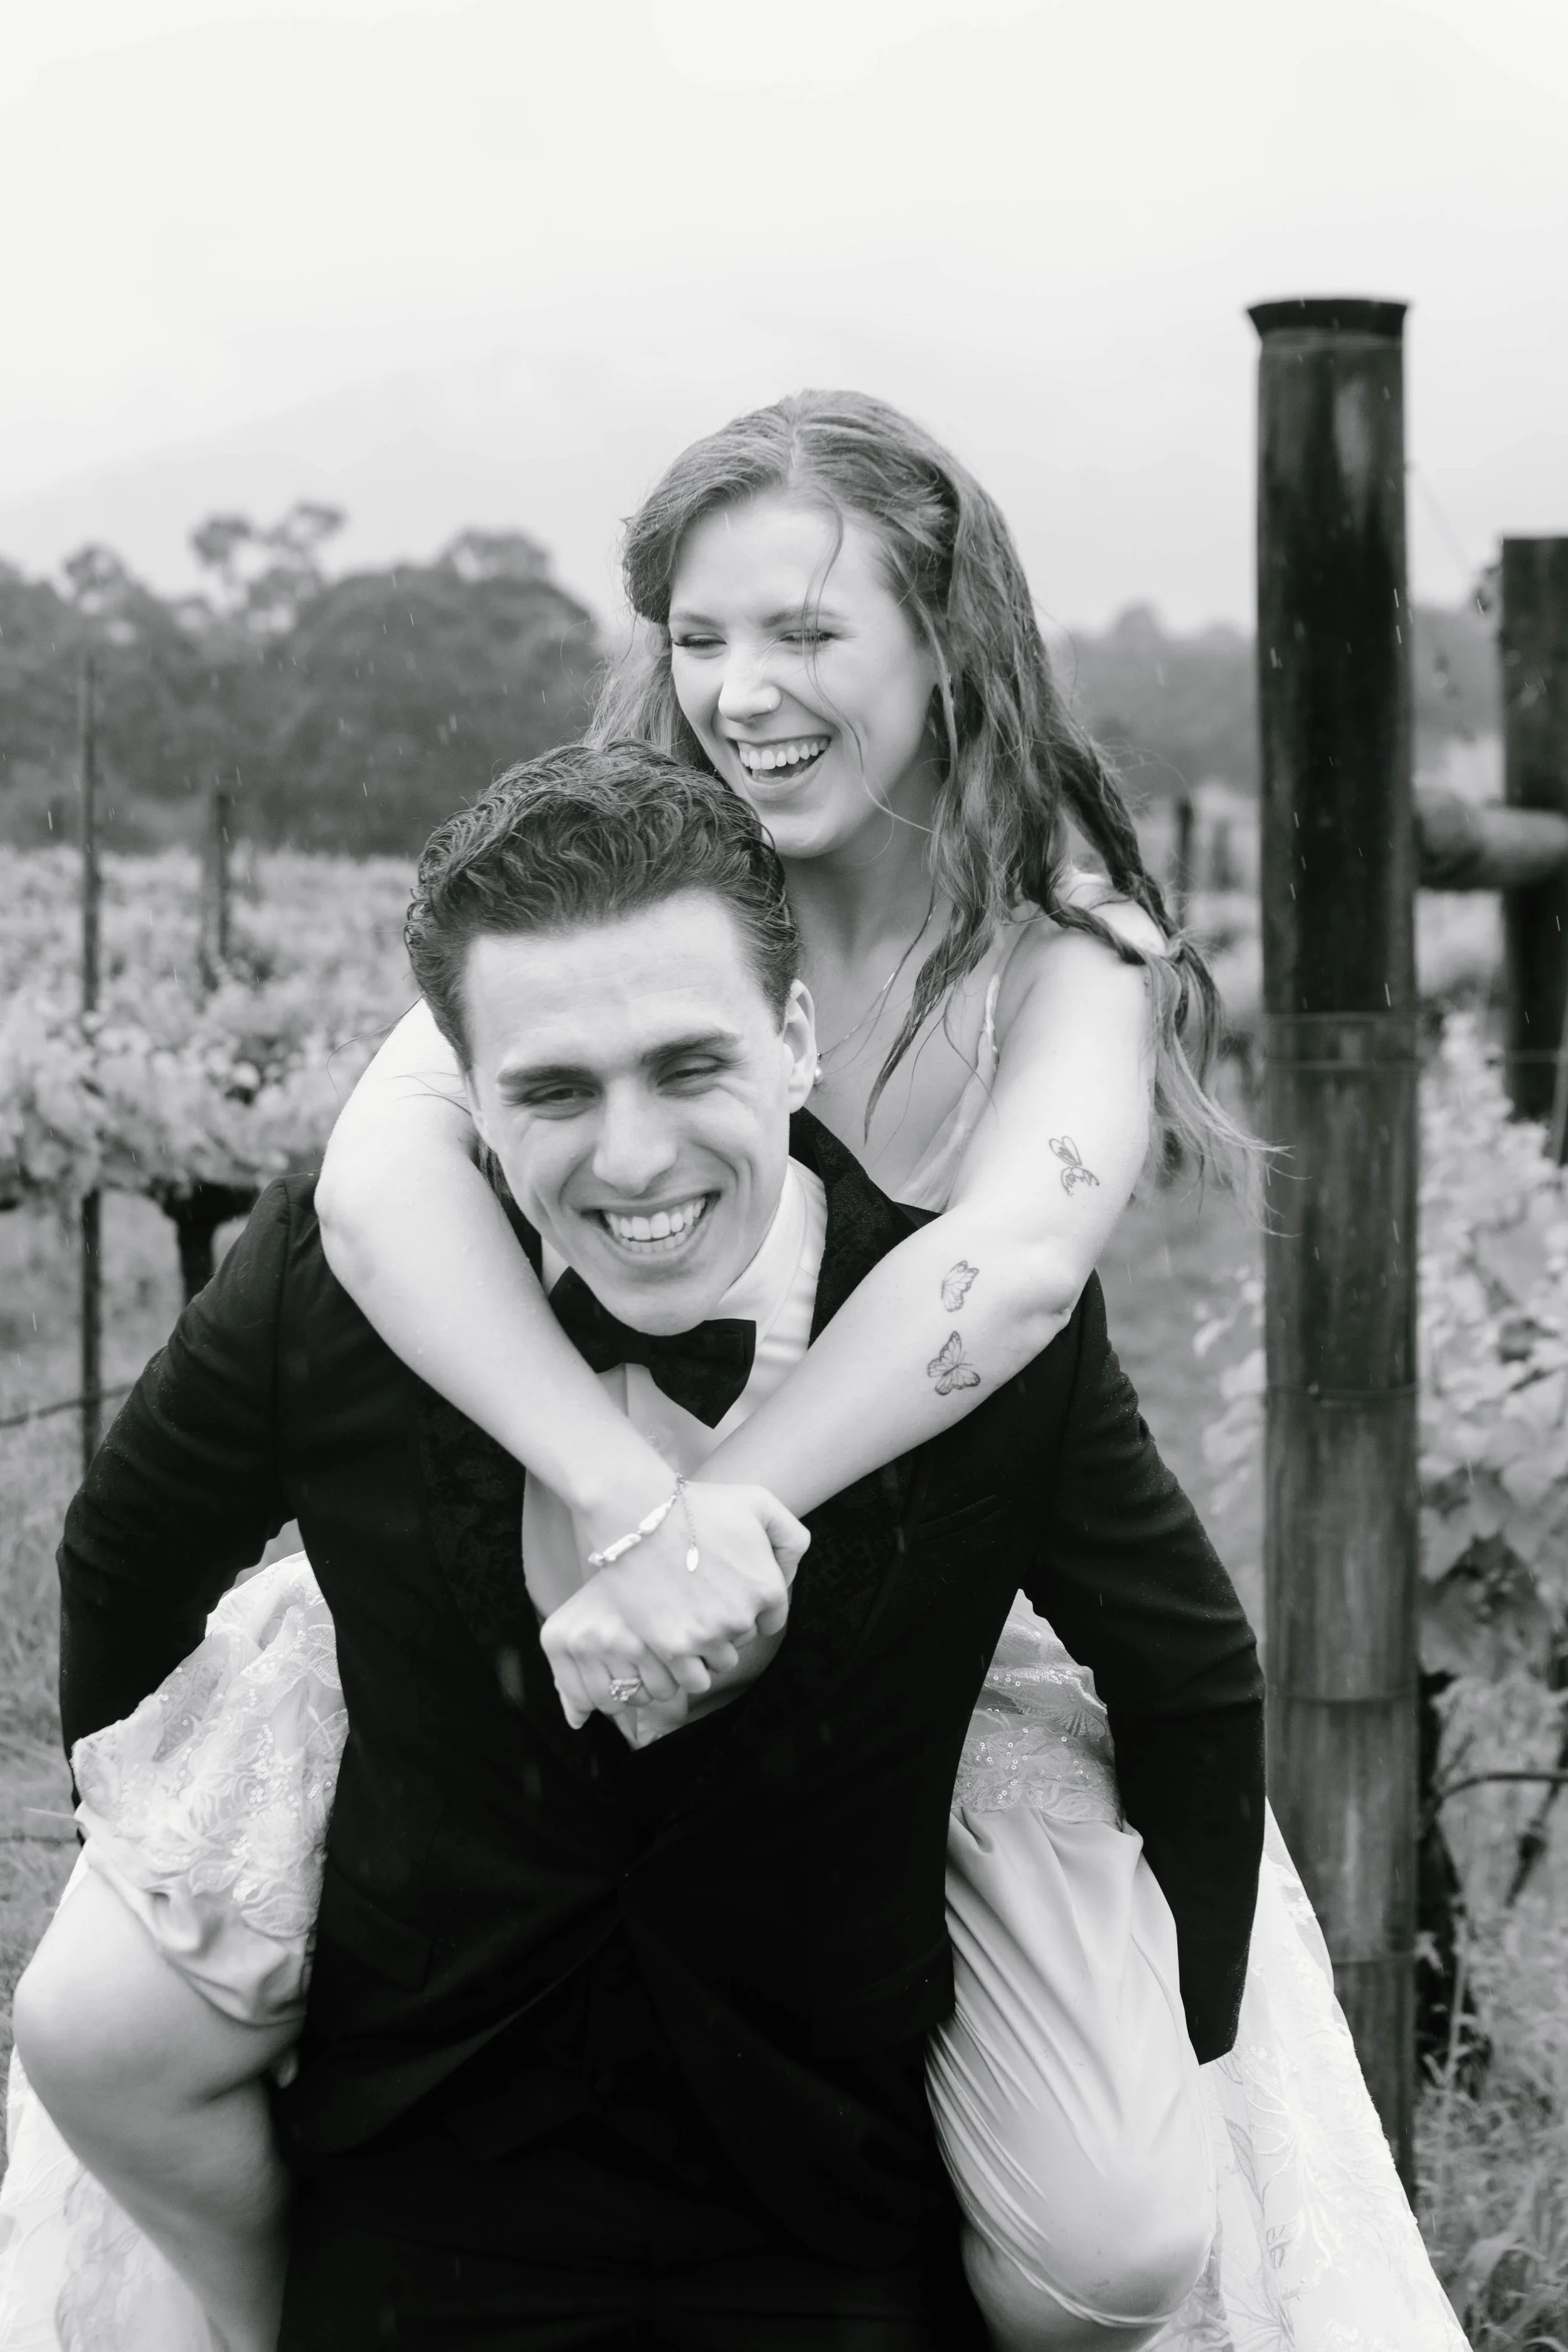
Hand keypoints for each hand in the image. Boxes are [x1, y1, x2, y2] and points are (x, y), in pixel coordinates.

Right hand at [541, 1482, 808, 1727]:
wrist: (637, 1513)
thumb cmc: (698, 1505)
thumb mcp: (760, 1502)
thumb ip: (790, 1537)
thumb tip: (787, 1576)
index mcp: (768, 1587)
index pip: (771, 1620)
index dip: (750, 1607)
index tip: (728, 1593)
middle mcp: (742, 1617)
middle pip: (742, 1640)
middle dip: (727, 1624)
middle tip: (701, 1600)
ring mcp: (707, 1635)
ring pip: (719, 1663)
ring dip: (707, 1650)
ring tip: (686, 1623)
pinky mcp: (673, 1647)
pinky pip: (692, 1680)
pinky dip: (687, 1671)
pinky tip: (675, 1647)